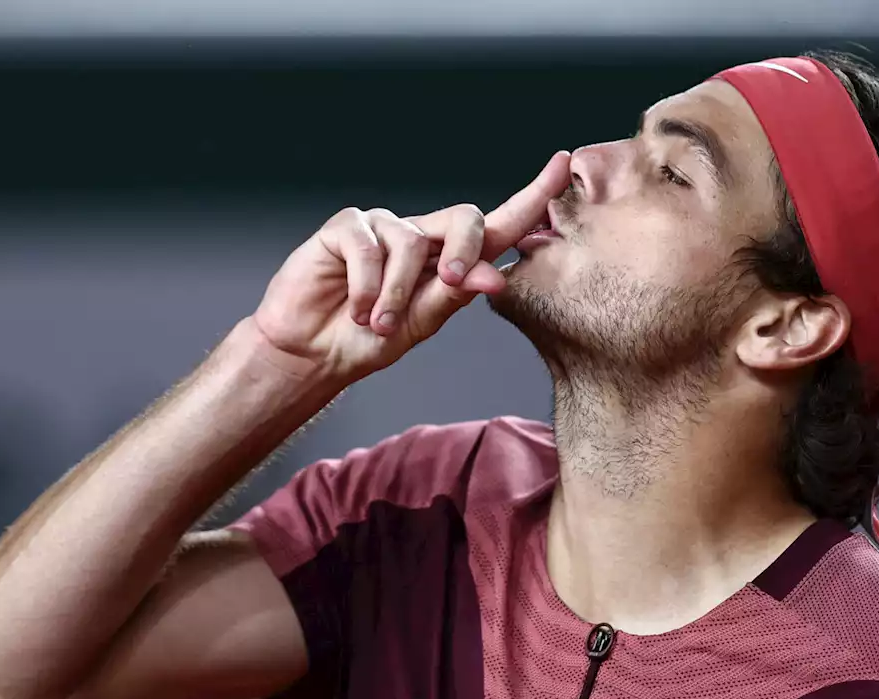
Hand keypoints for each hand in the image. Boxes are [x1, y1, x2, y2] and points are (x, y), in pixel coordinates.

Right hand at [251, 150, 571, 382]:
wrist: (314, 353)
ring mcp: (382, 227)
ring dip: (398, 293)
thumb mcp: (421, 324)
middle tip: (449, 284)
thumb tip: (496, 277)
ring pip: (412, 242)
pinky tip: (357, 307)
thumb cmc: (369, 339)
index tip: (563, 165)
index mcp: (449, 259)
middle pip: (465, 219)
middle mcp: (420, 235)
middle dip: (465, 253)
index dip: (532, 196)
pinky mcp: (345, 228)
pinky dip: (366, 285)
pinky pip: (368, 246)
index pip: (498, 225)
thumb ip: (456, 296)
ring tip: (379, 323)